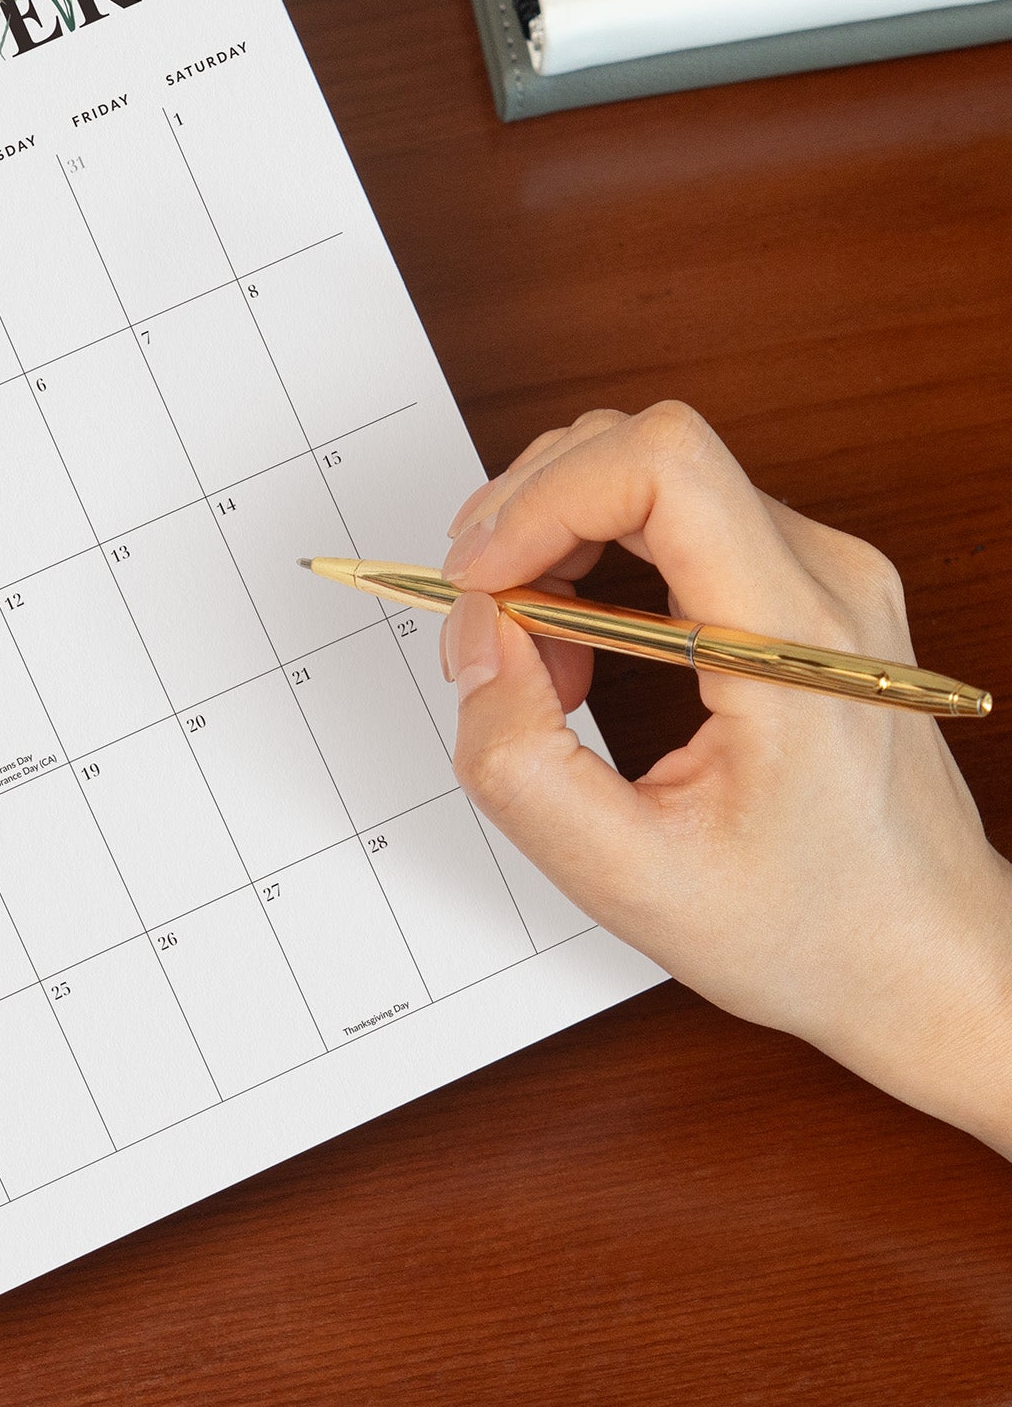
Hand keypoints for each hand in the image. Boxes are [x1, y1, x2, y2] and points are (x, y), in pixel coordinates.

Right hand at [437, 402, 1011, 1158]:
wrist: (925, 957)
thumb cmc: (814, 929)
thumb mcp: (629, 879)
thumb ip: (519, 762)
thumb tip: (483, 650)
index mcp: (795, 638)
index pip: (662, 463)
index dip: (543, 499)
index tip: (481, 580)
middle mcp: (822, 576)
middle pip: (639, 449)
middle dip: (526, 518)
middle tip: (480, 625)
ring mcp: (819, 572)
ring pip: (646, 476)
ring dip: (552, 544)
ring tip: (528, 656)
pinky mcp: (799, 586)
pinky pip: (669, 520)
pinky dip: (590, 566)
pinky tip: (575, 654)